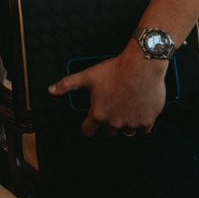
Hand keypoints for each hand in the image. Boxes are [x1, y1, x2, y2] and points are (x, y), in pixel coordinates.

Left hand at [48, 49, 167, 137]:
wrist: (141, 65)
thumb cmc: (115, 70)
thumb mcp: (88, 76)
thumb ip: (68, 85)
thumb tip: (51, 90)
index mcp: (98, 114)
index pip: (88, 130)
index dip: (87, 127)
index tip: (90, 124)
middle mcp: (114, 122)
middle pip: (108, 132)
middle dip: (108, 123)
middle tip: (111, 110)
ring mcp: (131, 123)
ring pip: (126, 131)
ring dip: (125, 123)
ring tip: (126, 108)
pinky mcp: (147, 121)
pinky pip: (142, 130)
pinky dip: (141, 123)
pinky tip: (139, 111)